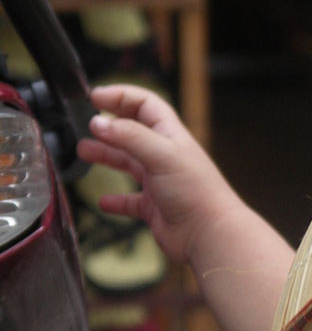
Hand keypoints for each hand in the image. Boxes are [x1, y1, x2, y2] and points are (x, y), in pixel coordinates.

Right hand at [76, 84, 242, 262]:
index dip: (121, 96)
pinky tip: (103, 202)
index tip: (94, 96)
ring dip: (107, 156)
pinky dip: (116, 200)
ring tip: (83, 151)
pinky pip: (131, 201)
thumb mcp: (161, 155)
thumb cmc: (195, 192)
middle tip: (84, 124)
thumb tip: (98, 122)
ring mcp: (160, 182)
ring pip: (129, 163)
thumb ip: (130, 137)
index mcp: (171, 136)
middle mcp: (166, 156)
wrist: (211, 234)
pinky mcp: (155, 208)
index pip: (146, 105)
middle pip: (133, 132)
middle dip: (110, 125)